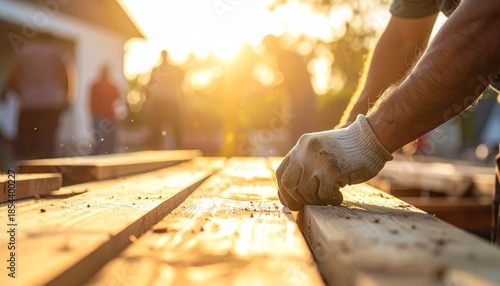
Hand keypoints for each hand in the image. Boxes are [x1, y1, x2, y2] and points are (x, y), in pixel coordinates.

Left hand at [276, 115, 392, 209]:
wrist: (371, 138)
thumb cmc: (347, 150)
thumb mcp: (320, 150)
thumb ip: (306, 164)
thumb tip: (290, 195)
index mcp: (301, 146)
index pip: (281, 172)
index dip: (283, 191)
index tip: (292, 201)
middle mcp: (306, 151)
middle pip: (288, 183)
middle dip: (296, 199)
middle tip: (309, 205)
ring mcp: (319, 160)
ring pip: (305, 191)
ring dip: (316, 201)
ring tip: (328, 199)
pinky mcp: (333, 169)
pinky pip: (324, 195)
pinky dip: (331, 200)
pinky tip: (338, 197)